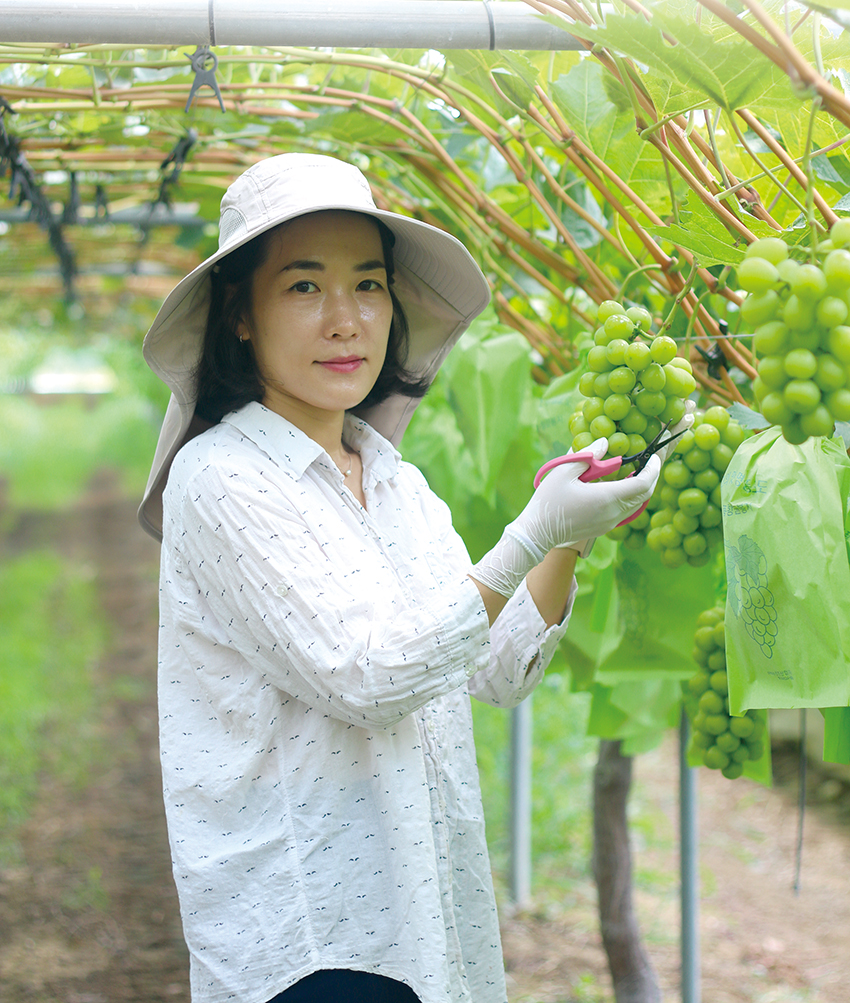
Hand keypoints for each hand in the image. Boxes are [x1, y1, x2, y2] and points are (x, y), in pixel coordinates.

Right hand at [469, 437, 660, 597]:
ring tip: (636, 471)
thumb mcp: (564, 471)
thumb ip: (588, 455)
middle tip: (649, 461)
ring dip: (641, 488)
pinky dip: (630, 497)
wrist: (538, 532)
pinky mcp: (604, 528)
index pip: (643, 483)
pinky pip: (626, 512)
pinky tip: (619, 486)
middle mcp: (614, 513)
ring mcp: (610, 523)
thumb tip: (606, 441)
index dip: (653, 469)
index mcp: (607, 498)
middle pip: (644, 495)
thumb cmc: (549, 501)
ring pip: (637, 505)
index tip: (653, 456)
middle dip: (651, 477)